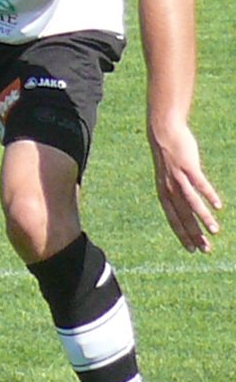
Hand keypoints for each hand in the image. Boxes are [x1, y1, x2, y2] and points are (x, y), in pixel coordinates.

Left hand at [147, 118, 221, 251]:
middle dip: (194, 234)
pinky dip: (209, 195)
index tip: (192, 249)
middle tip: (204, 250)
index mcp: (164, 193)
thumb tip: (189, 203)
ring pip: (191, 202)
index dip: (182, 234)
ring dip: (203, 218)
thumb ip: (178, 191)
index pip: (173, 219)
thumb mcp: (170, 177)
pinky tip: (218, 206)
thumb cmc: (169, 156)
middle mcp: (169, 188)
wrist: (163, 132)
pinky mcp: (188, 167)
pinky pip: (199, 184)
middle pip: (183, 216)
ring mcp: (178, 178)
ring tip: (215, 232)